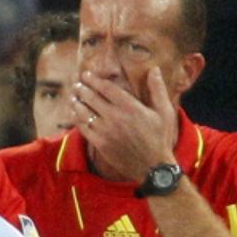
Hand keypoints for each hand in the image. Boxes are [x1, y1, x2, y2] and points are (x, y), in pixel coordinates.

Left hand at [73, 68, 177, 183]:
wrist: (152, 166)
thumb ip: (157, 90)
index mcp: (131, 107)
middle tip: (76, 84)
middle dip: (82, 89)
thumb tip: (155, 69)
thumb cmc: (160, 138)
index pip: (107, 88)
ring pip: (85, 113)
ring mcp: (106, 131)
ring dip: (76, 103)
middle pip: (92, 98)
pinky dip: (76, 119)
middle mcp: (116, 117)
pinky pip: (84, 128)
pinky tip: (74, 114)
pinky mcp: (100, 144)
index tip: (87, 75)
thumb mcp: (164, 112)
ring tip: (72, 97)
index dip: (94, 80)